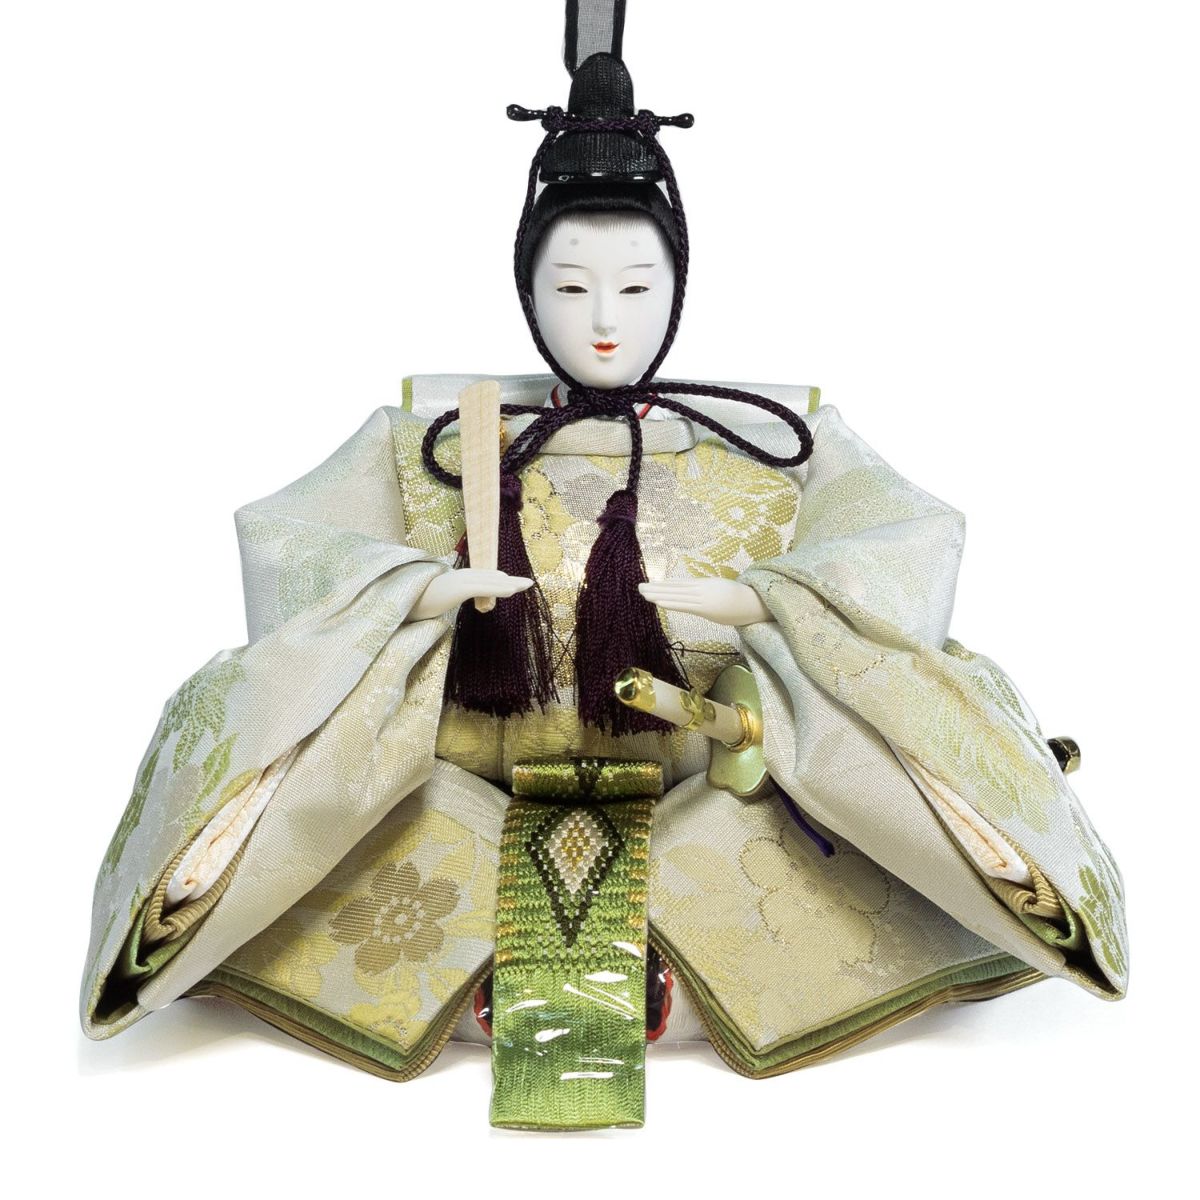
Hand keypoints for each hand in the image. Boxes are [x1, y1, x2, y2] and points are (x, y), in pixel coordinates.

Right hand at [407, 568, 532, 621]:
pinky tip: (512, 589)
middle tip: (529, 583)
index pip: (481, 579)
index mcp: (455, 581)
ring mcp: (458, 581)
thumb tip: (441, 605)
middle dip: (509, 580)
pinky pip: (481, 587)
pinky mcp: (457, 587)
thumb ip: (442, 598)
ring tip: (528, 585)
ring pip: (489, 581)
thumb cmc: (413, 601)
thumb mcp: (434, 600)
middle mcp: (459, 577)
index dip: (498, 581)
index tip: (513, 583)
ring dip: (510, 583)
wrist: (398, 600)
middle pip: (489, 577)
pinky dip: (498, 587)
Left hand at [637, 578, 773, 626]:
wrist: (756, 603)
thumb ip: (711, 594)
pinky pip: (684, 604)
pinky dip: (670, 602)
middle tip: (638, 586)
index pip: (681, 585)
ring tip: (642, 592)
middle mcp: (702, 588)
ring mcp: (703, 597)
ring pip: (676, 594)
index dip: (665, 584)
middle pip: (675, 587)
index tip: (651, 584)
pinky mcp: (705, 607)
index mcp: (706, 585)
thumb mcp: (724, 593)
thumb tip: (700, 598)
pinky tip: (658, 601)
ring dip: (658, 593)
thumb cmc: (743, 600)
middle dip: (656, 587)